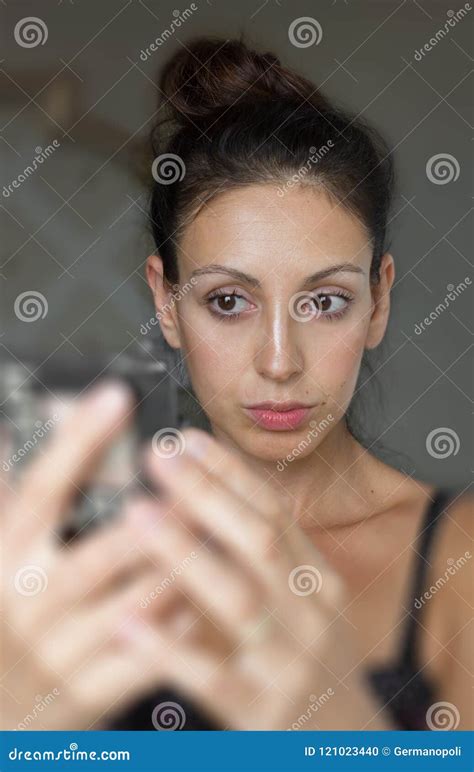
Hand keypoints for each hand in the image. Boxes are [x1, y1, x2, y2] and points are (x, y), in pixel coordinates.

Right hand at [0, 382, 182, 729]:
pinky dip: (186, 624)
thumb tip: (12, 424)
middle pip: (100, 556)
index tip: (117, 395)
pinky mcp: (91, 690)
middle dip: (158, 521)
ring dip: (185, 565)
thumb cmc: (2, 607)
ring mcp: (62, 650)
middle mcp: (30, 601)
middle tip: (200, 482)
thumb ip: (6, 489)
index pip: (42, 489)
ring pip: (138, 605)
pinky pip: (152, 657)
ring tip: (224, 528)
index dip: (79, 442)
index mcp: (5, 554)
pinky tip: (213, 593)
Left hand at [143, 428, 388, 729]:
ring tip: (140, 515)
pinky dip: (170, 646)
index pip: (273, 512)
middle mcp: (310, 614)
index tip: (187, 439)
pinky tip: (128, 620)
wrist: (344, 745)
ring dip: (187, 554)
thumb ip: (263, 560)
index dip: (229, 473)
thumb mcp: (303, 606)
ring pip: (239, 601)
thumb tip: (204, 497)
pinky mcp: (262, 712)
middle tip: (158, 456)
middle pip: (259, 542)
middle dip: (207, 494)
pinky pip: (213, 677)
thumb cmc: (307, 663)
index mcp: (316, 580)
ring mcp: (289, 663)